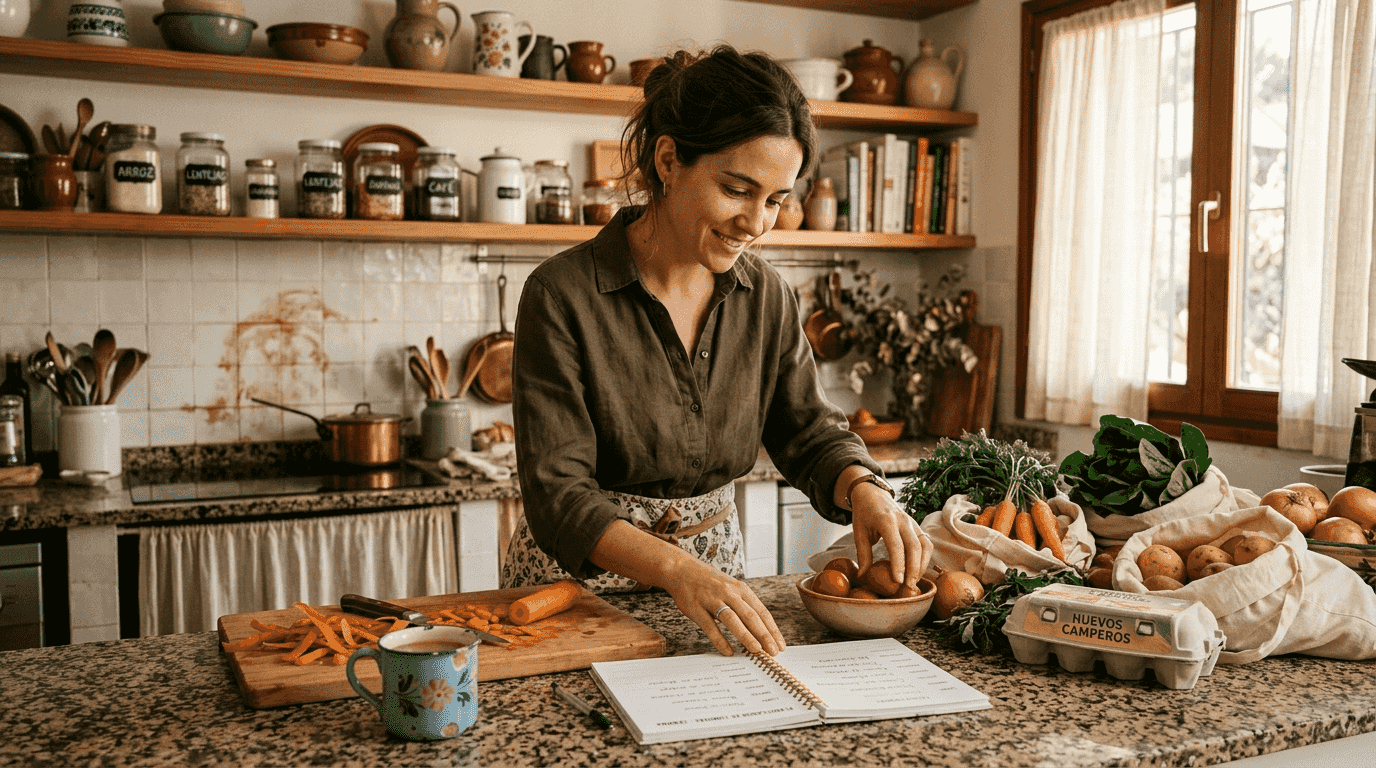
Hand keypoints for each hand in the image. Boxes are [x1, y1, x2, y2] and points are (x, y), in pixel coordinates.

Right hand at [589, 520, 786, 656]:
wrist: (681, 569)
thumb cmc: (709, 582)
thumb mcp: (730, 588)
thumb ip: (743, 605)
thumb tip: (760, 629)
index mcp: (741, 589)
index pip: (761, 611)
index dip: (772, 629)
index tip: (780, 644)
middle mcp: (729, 593)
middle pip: (751, 616)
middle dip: (764, 635)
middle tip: (774, 652)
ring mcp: (712, 599)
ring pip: (733, 620)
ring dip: (747, 636)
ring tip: (757, 651)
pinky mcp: (697, 608)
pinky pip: (710, 626)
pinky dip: (720, 640)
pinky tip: (728, 651)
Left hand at [850, 482, 931, 587]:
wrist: (872, 493)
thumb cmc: (864, 513)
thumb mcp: (858, 532)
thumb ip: (863, 554)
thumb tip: (863, 576)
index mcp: (886, 519)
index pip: (896, 544)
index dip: (898, 564)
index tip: (898, 581)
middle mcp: (903, 520)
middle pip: (914, 547)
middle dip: (913, 569)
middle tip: (908, 587)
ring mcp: (912, 522)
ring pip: (925, 545)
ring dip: (922, 565)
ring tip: (914, 582)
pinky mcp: (917, 526)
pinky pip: (927, 543)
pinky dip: (925, 558)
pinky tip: (918, 571)